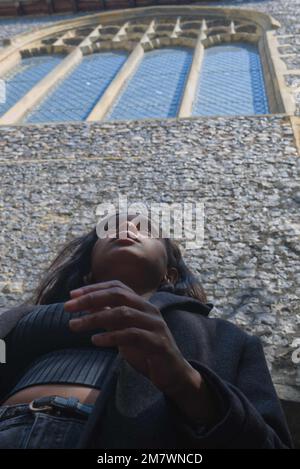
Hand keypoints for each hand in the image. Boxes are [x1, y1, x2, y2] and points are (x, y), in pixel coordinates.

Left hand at [64, 280, 193, 395]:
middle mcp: (149, 310)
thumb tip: (86, 306)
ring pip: (122, 313)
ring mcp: (155, 325)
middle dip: (90, 299)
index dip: (94, 288)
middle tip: (67, 307)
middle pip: (118, 295)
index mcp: (142, 304)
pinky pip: (132, 335)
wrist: (172, 374)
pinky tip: (95, 340)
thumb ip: (109, 318)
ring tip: (74, 326)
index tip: (71, 295)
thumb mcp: (123, 332)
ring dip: (95, 318)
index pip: (117, 287)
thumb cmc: (146, 351)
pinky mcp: (158, 343)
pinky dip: (111, 336)